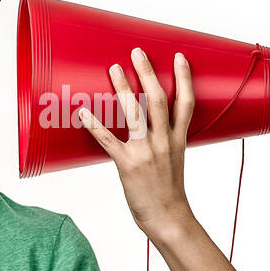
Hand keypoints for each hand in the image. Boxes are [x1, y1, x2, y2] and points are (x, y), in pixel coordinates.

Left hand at [78, 47, 195, 242]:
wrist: (168, 218)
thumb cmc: (168, 189)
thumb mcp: (175, 158)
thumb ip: (166, 137)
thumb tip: (153, 121)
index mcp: (178, 139)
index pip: (185, 102)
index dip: (184, 78)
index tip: (178, 56)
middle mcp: (164, 141)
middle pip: (157, 100)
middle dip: (147, 73)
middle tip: (137, 52)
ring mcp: (146, 152)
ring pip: (135, 114)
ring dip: (123, 89)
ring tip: (113, 69)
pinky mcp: (128, 165)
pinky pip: (108, 141)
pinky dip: (95, 125)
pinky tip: (83, 112)